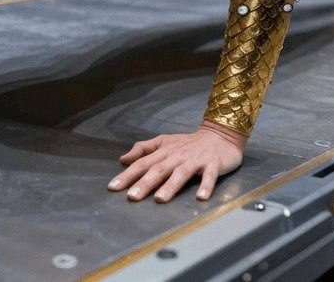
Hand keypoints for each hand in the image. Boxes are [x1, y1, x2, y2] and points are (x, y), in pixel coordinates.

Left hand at [108, 121, 245, 202]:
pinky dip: (206, 186)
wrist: (219, 135)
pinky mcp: (213, 164)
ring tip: (160, 199)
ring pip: (181, 173)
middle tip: (131, 197)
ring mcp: (195, 160)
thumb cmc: (188, 143)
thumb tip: (122, 160)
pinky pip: (209, 176)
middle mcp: (177, 155)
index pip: (143, 163)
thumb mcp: (163, 142)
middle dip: (145, 183)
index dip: (128, 175)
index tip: (113, 187)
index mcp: (164, 151)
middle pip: (159, 169)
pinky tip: (201, 197)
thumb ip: (143, 149)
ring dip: (171, 186)